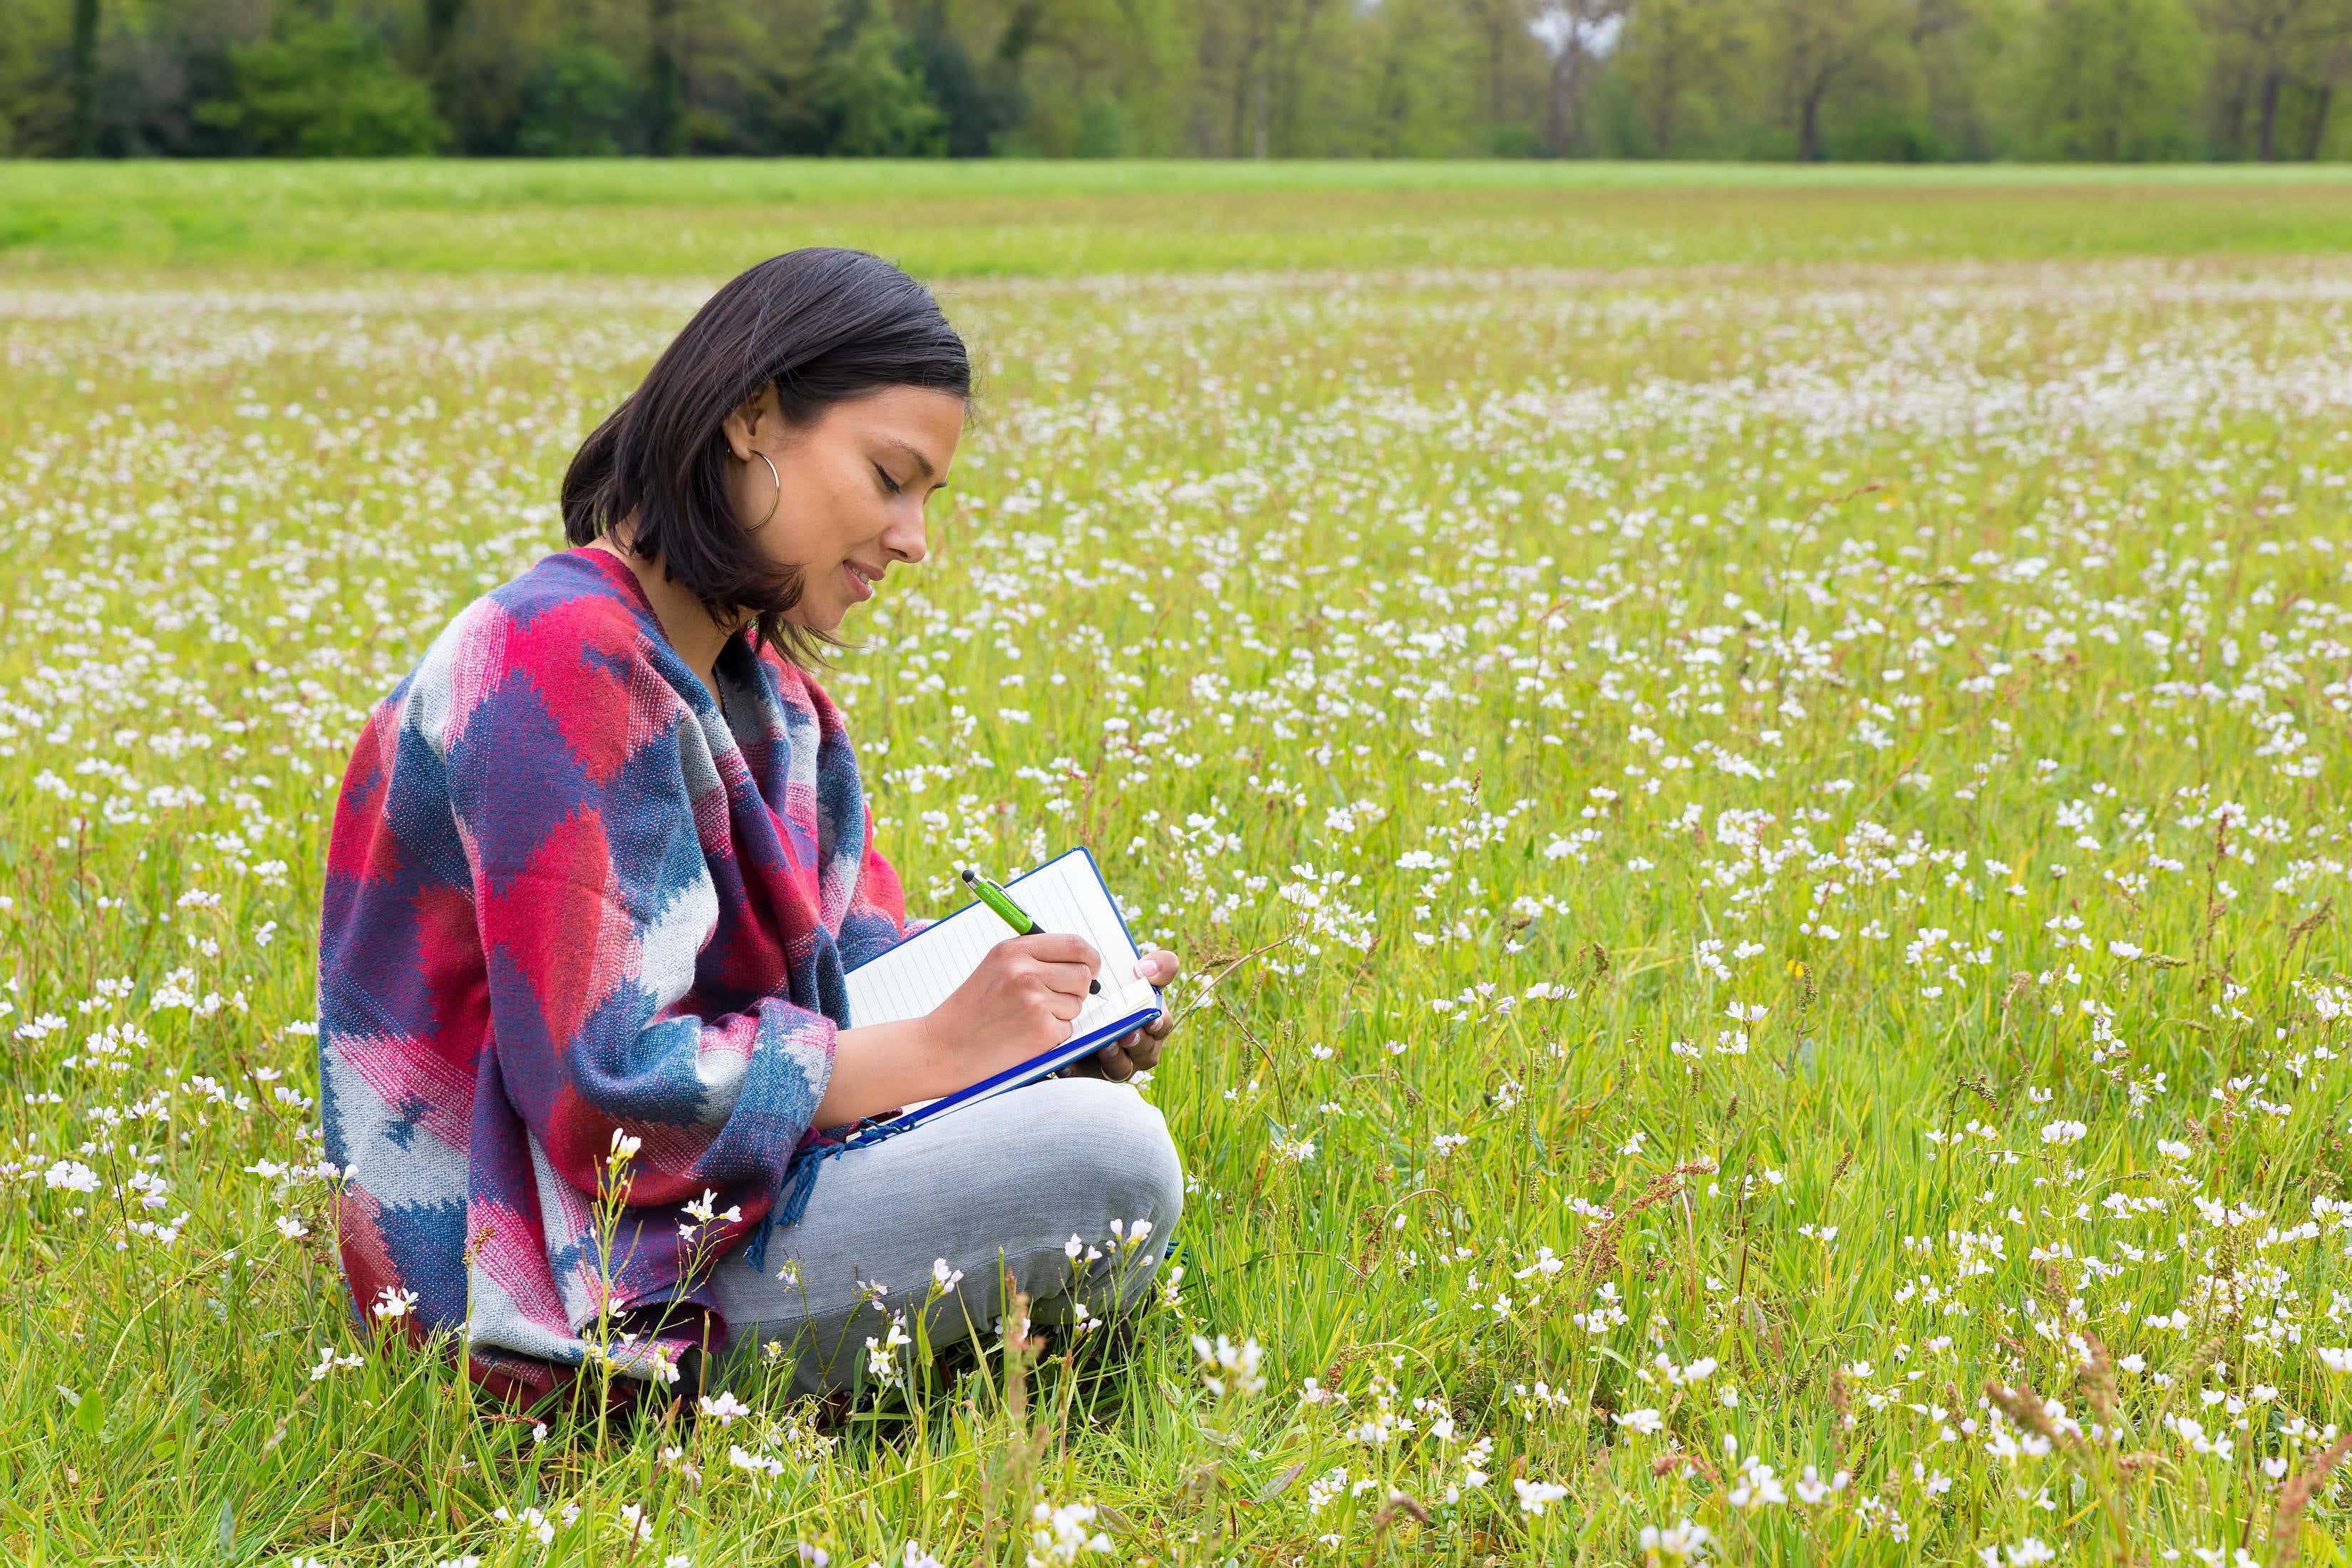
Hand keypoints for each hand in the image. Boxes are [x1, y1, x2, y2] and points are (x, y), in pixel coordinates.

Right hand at [928, 930, 1102, 1077]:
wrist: (942, 1048)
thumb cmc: (971, 1010)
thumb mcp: (996, 967)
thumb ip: (1035, 957)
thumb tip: (1082, 960)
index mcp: (1014, 950)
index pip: (1074, 944)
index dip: (1089, 958)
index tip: (1090, 968)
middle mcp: (1025, 971)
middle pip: (1082, 974)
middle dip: (1077, 989)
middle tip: (1054, 1000)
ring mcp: (1034, 1002)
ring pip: (1077, 1003)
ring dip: (1062, 1014)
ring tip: (1027, 1019)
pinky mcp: (1041, 1032)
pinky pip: (1068, 1029)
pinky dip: (1052, 1035)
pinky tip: (1025, 1036)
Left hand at [1063, 948, 1178, 1082]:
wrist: (1082, 999)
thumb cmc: (1120, 989)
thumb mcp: (1142, 973)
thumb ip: (1159, 965)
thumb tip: (1146, 970)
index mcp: (1153, 1023)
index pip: (1161, 1025)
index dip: (1158, 1024)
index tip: (1150, 1019)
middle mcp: (1139, 1047)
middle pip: (1144, 1052)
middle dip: (1137, 1043)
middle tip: (1126, 1034)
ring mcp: (1115, 1062)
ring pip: (1121, 1068)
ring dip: (1114, 1059)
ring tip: (1103, 1047)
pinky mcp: (1091, 1072)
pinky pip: (1086, 1077)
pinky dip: (1079, 1071)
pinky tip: (1068, 1063)